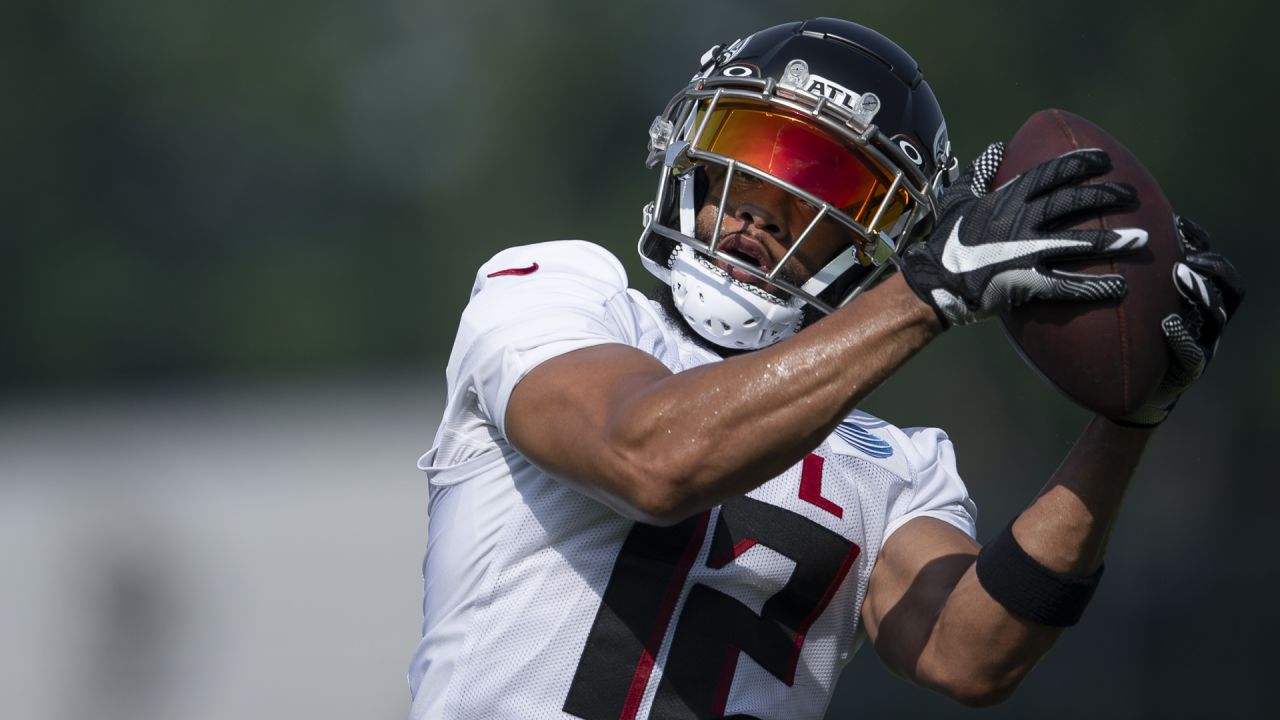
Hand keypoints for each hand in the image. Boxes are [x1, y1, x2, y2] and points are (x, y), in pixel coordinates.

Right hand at [901, 143, 1146, 327]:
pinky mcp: (1028, 282)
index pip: (1051, 173)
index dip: (1080, 163)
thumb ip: (978, 174)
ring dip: (1113, 240)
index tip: (1103, 160)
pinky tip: (1120, 286)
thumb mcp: (956, 200)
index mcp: (1006, 199)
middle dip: (1107, 196)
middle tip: (1131, 194)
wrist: (933, 283)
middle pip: (1074, 203)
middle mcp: (1021, 221)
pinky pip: (1069, 284)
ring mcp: (1027, 252)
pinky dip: (1096, 286)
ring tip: (1142, 239)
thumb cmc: (944, 242)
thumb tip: (996, 149)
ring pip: (1079, 242)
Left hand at [1118, 216, 1243, 426]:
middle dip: (1209, 266)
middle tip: (1184, 255)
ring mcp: (1202, 340)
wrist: (1124, 388)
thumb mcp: (1123, 303)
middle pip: (1227, 284)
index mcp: (1191, 295)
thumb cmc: (1123, 335)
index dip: (1198, 240)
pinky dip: (1183, 337)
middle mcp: (1203, 316)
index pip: (1207, 261)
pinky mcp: (1190, 368)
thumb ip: (1119, 276)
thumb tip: (1085, 233)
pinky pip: (1195, 353)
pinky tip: (1167, 324)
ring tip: (1182, 277)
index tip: (1177, 225)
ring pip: (1217, 314)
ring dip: (1202, 293)